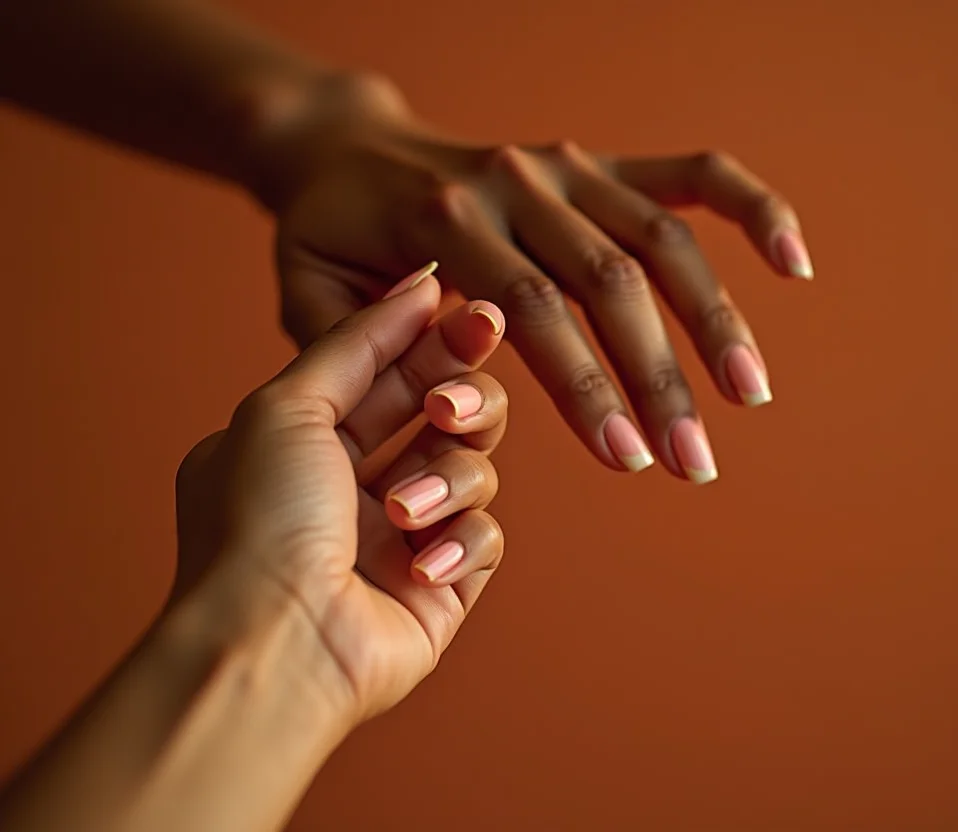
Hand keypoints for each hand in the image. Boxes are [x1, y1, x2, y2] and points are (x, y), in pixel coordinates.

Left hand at [172, 266, 507, 724]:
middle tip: (450, 404)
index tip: (478, 313)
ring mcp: (402, 536)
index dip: (436, 340)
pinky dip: (458, 543)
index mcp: (309, 442)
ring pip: (475, 469)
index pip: (391, 371)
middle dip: (461, 398)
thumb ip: (358, 340)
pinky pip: (486, 537)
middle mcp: (356, 486)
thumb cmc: (261, 523)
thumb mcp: (288, 404)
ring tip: (399, 511)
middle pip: (447, 412)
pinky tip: (418, 564)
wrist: (275, 642)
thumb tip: (421, 281)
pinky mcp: (443, 584)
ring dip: (446, 481)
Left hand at [260, 76, 811, 484]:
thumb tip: (435, 399)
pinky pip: (691, 177)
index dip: (587, 388)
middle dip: (660, 378)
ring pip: (662, 240)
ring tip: (751, 395)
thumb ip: (353, 349)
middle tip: (696, 463)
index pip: (533, 312)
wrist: (345, 151)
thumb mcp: (305, 294)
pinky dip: (751, 211)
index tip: (630, 460)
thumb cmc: (326, 239)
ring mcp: (564, 165)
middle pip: (610, 282)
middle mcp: (515, 182)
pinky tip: (794, 264)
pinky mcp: (597, 162)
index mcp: (444, 221)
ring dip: (715, 320)